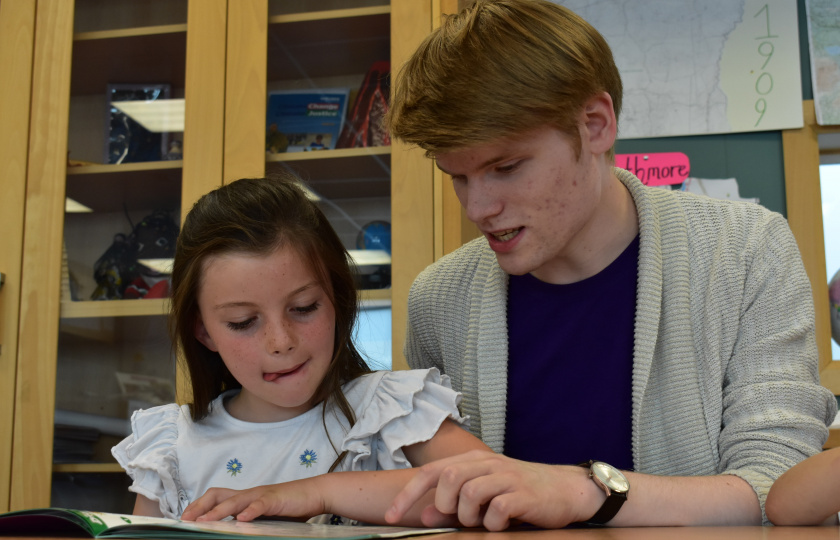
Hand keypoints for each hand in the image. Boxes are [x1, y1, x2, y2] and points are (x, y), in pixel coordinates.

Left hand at [181, 479, 326, 521]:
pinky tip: (243, 519)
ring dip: (218, 511)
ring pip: (235, 500)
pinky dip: (250, 511)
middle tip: (187, 520)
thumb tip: (233, 529)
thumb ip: (249, 521)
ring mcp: (261, 495)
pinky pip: (260, 504)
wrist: (313, 494)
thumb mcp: (264, 515)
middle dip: (200, 507)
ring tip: (205, 522)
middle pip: (218, 494)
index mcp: (245, 497)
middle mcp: (249, 493)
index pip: (216, 496)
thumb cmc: (289, 507)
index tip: (185, 518)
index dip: (199, 506)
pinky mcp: (275, 499)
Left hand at [384, 450, 601, 530]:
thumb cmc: (520, 494)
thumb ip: (455, 505)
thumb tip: (426, 517)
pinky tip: (502, 523)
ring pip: (469, 492)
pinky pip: (496, 509)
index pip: (431, 472)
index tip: (391, 517)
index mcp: (473, 461)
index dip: (408, 494)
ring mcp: (505, 477)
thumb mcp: (485, 496)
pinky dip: (493, 523)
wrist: (566, 490)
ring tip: (483, 521)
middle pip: (447, 476)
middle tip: (459, 517)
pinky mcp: (523, 494)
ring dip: (469, 516)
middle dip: (445, 504)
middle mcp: (487, 464)